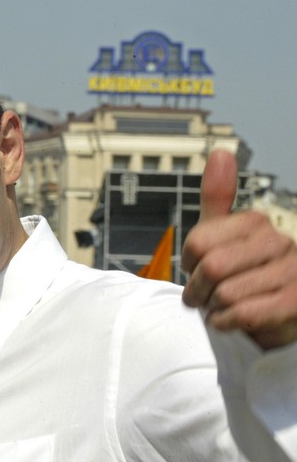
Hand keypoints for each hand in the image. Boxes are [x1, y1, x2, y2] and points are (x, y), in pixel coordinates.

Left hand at [181, 149, 296, 348]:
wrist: (267, 318)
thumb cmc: (238, 273)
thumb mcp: (220, 235)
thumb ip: (217, 199)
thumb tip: (221, 152)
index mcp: (255, 222)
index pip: (198, 242)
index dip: (188, 263)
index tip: (195, 269)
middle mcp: (279, 241)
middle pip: (211, 267)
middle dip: (198, 290)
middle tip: (202, 297)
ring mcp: (292, 271)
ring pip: (226, 293)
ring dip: (213, 308)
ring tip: (221, 306)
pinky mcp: (296, 302)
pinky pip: (244, 313)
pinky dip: (225, 322)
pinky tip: (229, 321)